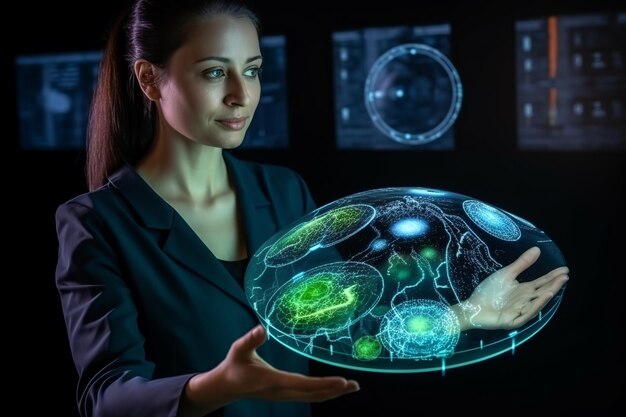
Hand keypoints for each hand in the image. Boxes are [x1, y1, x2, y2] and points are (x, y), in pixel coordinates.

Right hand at [181, 325, 358, 415]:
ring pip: (313, 398)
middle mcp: (281, 392)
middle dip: (335, 390)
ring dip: (332, 393)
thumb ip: (250, 340)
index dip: (323, 384)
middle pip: (313, 395)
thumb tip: (262, 328)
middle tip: (355, 385)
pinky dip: (324, 393)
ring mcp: (284, 396)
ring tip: (351, 387)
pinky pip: (308, 396)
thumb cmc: (234, 366)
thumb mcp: (239, 350)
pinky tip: (334, 388)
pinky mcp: (285, 395)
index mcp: (273, 382)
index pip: (303, 385)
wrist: (226, 387)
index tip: (342, 381)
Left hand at [452, 246, 568, 330]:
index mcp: (524, 290)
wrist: (473, 306)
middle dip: (554, 285)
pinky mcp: (513, 320)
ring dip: (546, 296)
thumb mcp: (506, 274)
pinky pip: (526, 314)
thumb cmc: (489, 291)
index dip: (552, 277)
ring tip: (555, 287)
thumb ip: (521, 264)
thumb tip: (537, 249)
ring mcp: (520, 311)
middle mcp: (524, 301)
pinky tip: (542, 298)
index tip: (565, 270)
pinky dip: (535, 306)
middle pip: (542, 292)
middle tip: (565, 276)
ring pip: (536, 304)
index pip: (541, 283)